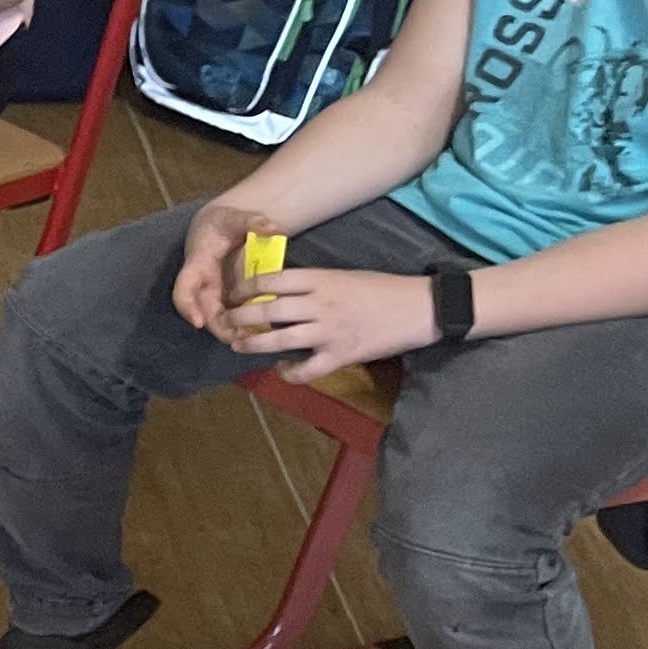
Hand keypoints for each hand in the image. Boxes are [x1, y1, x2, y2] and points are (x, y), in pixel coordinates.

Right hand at [171, 198, 263, 336]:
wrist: (220, 227)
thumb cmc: (224, 222)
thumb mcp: (236, 218)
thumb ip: (254, 222)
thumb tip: (272, 229)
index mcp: (198, 264)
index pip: (184, 288)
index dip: (187, 306)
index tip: (198, 322)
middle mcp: (201, 284)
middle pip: (201, 311)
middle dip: (218, 328)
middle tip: (238, 340)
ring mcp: (212, 292)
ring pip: (215, 318)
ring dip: (231, 331)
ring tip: (252, 340)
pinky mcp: (224, 297)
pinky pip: (229, 315)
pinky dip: (241, 325)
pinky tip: (259, 332)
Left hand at [224, 266, 432, 381]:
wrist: (420, 308)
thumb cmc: (382, 288)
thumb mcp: (343, 275)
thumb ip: (313, 282)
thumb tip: (279, 288)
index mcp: (321, 279)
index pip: (271, 280)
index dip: (246, 288)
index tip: (234, 294)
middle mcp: (321, 304)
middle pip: (268, 310)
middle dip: (240, 317)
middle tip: (227, 321)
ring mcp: (330, 331)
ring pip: (280, 340)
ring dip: (253, 345)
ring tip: (238, 345)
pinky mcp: (342, 355)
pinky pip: (307, 370)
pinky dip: (289, 373)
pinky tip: (282, 369)